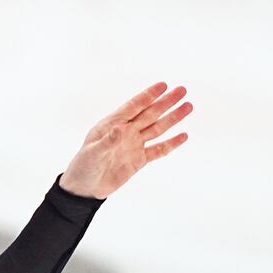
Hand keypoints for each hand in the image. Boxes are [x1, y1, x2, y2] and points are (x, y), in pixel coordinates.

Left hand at [58, 81, 191, 198]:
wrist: (85, 188)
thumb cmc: (84, 166)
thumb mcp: (93, 153)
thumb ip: (108, 141)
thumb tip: (120, 128)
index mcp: (113, 125)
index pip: (134, 106)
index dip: (148, 96)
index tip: (164, 85)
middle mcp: (126, 132)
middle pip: (150, 114)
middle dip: (166, 102)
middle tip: (183, 90)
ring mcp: (134, 145)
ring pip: (157, 129)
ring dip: (172, 118)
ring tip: (188, 106)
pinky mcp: (139, 160)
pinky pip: (158, 150)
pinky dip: (171, 143)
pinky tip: (183, 136)